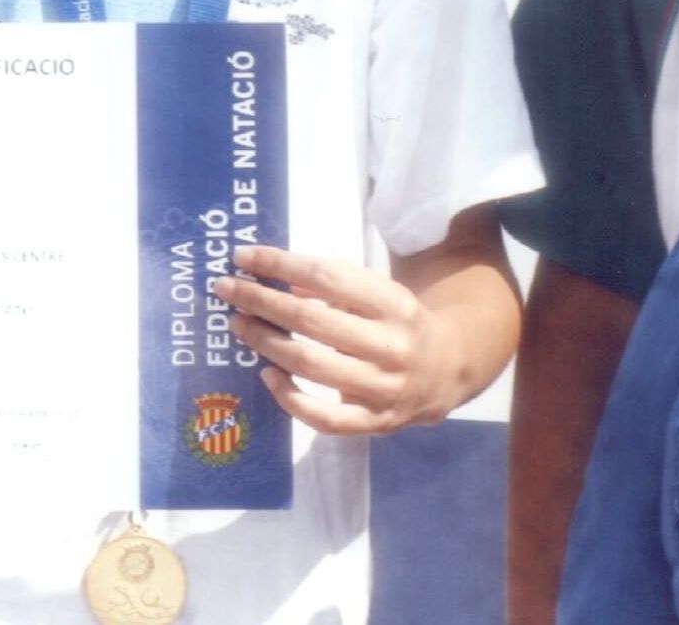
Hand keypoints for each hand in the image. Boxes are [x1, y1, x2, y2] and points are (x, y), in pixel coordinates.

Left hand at [211, 243, 458, 435]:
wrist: (450, 369)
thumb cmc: (400, 323)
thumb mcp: (378, 293)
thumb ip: (335, 286)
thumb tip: (282, 282)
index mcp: (394, 304)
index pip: (328, 277)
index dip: (281, 265)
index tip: (244, 256)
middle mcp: (392, 346)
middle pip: (313, 321)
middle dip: (262, 302)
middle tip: (227, 289)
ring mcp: (384, 388)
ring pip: (313, 365)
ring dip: (267, 343)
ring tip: (239, 325)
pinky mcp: (376, 422)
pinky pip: (326, 418)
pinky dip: (291, 399)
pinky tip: (267, 375)